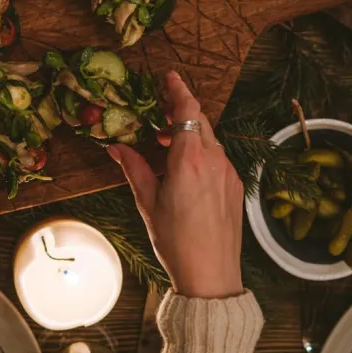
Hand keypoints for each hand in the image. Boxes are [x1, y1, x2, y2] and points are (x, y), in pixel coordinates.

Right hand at [107, 71, 244, 298]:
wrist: (211, 275)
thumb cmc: (175, 241)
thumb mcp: (148, 202)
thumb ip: (133, 168)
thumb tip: (115, 147)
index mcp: (189, 159)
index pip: (187, 110)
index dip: (178, 90)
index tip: (169, 77)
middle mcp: (214, 160)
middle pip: (200, 120)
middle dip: (181, 111)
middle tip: (159, 112)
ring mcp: (229, 173)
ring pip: (209, 140)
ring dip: (189, 134)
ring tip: (166, 145)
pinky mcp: (236, 187)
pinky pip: (218, 159)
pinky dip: (201, 153)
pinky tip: (184, 170)